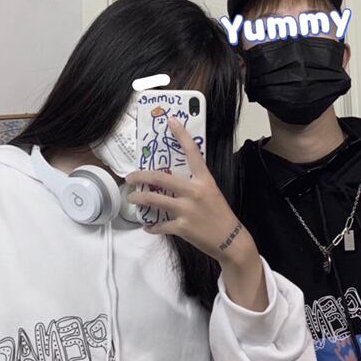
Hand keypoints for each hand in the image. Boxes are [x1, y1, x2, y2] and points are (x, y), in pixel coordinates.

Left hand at [126, 117, 267, 310]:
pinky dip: (151, 226)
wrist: (230, 240)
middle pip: (160, 178)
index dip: (181, 134)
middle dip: (140, 176)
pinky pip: (160, 225)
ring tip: (131, 198)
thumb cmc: (220, 215)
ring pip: (154, 200)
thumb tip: (173, 181)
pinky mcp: (182, 227)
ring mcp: (187, 210)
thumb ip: (195, 185)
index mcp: (204, 180)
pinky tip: (147, 226)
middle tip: (130, 176)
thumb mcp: (212, 193)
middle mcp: (194, 192)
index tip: (170, 121)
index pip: (192, 152)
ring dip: (139, 198)